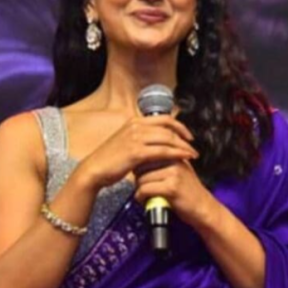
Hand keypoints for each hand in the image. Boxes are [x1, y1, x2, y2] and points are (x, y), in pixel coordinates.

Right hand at [75, 115, 197, 190]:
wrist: (94, 170)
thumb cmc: (110, 160)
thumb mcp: (125, 142)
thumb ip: (140, 138)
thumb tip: (156, 140)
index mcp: (134, 121)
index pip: (163, 118)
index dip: (179, 126)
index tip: (187, 135)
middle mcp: (136, 126)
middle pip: (168, 128)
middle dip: (184, 137)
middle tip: (193, 147)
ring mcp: (136, 138)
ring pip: (168, 139)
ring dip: (183, 147)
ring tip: (192, 155)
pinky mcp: (136, 152)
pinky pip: (163, 151)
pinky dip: (176, 154)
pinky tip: (183, 159)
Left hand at [134, 158, 218, 228]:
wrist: (204, 207)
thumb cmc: (188, 192)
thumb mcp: (178, 171)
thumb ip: (163, 163)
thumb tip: (139, 162)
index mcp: (174, 153)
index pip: (147, 154)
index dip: (139, 167)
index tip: (141, 177)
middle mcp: (174, 160)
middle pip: (141, 165)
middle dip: (138, 178)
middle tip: (142, 188)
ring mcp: (173, 173)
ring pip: (142, 178)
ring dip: (139, 189)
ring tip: (144, 195)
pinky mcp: (171, 187)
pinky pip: (146, 189)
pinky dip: (141, 197)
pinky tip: (144, 200)